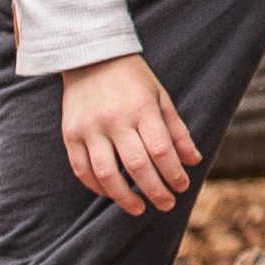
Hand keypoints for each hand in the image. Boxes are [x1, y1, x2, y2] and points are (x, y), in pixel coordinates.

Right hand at [62, 55, 198, 219]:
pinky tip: (112, 194)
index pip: (161, 150)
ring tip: (139, 208)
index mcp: (142, 109)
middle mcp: (115, 119)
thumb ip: (176, 130)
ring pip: (106, 173)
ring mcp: (89, 128)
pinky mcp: (70, 134)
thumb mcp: (160, 97)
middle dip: (155, 191)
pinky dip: (97, 187)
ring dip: (124, 197)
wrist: (90, 56)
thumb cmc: (132, 78)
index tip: (182, 187)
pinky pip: (81, 169)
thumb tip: (193, 161)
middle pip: (137, 166)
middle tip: (167, 205)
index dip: (174, 174)